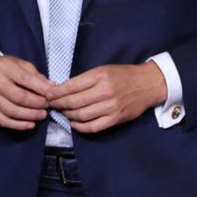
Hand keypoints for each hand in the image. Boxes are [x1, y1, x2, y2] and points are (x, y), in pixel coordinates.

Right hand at [0, 51, 50, 130]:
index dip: (41, 89)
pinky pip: (3, 121)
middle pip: (19, 97)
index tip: (52, 94)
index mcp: (3, 67)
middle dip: (37, 104)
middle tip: (48, 106)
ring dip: (30, 115)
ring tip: (42, 115)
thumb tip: (51, 87)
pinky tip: (30, 124)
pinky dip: (18, 125)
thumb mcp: (19, 64)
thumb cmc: (4, 67)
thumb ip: (35, 75)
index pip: (25, 79)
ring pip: (12, 111)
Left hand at [48, 62, 166, 133]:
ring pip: (81, 115)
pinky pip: (93, 127)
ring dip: (67, 115)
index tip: (48, 95)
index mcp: (100, 76)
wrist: (148, 84)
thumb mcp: (103, 70)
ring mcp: (111, 107)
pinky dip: (80, 127)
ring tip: (62, 112)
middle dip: (58, 104)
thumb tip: (62, 89)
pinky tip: (73, 123)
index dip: (57, 92)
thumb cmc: (123, 75)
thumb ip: (85, 79)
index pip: (72, 86)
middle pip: (74, 102)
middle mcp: (105, 92)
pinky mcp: (116, 119)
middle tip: (51, 105)